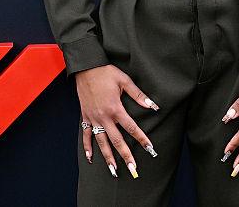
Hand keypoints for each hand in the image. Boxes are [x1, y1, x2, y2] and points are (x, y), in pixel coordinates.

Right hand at [75, 63, 158, 178]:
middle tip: (133, 169)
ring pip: (102, 142)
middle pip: (117, 140)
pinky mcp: (85, 117)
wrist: (85, 68)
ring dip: (108, 158)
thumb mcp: (124, 81)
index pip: (131, 127)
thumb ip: (138, 95)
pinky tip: (90, 158)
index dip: (142, 139)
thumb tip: (153, 106)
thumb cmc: (106, 72)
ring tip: (114, 171)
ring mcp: (93, 118)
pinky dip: (87, 147)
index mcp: (115, 108)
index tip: (150, 149)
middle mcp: (104, 117)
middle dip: (126, 156)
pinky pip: (86, 135)